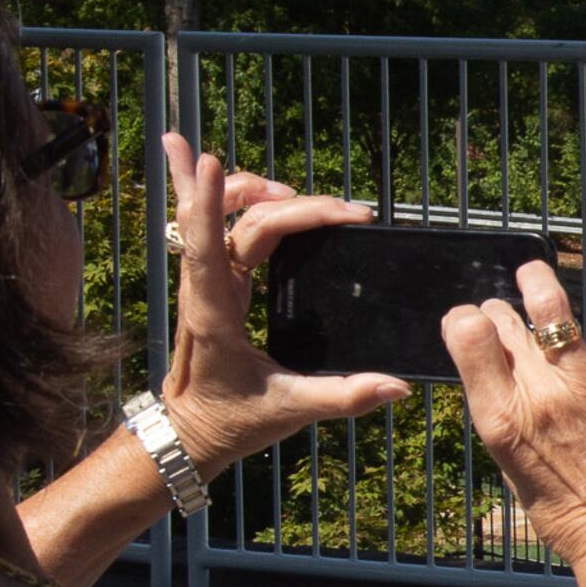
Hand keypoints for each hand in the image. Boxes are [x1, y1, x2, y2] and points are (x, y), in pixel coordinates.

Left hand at [153, 134, 410, 471]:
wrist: (188, 431)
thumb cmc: (231, 421)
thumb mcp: (288, 410)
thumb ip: (343, 397)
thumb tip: (397, 386)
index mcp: (213, 313)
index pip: (206, 246)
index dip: (204, 203)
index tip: (206, 160)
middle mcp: (205, 287)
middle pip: (240, 221)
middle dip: (294, 206)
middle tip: (347, 212)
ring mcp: (209, 279)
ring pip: (219, 213)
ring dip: (251, 189)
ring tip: (295, 190)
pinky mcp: (216, 280)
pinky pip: (209, 223)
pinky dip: (205, 189)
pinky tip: (192, 155)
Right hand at [442, 250, 585, 570]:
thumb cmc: (568, 511)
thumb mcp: (509, 465)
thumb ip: (500, 411)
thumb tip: (493, 368)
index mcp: (500, 417)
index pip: (465, 336)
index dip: (464, 321)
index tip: (472, 324)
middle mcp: (539, 392)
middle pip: (504, 322)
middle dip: (499, 312)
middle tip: (506, 319)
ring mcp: (585, 380)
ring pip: (552, 307)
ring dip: (537, 281)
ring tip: (534, 276)